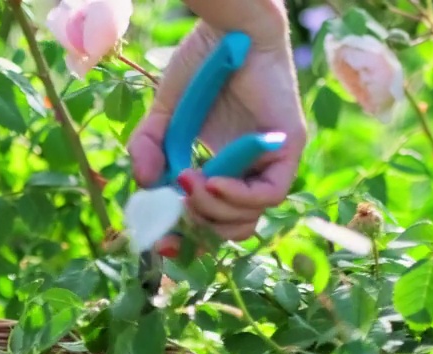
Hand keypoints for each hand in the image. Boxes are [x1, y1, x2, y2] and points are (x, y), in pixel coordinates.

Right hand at [127, 22, 305, 254]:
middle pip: (234, 227)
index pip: (216, 220)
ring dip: (214, 210)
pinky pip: (269, 194)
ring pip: (251, 217)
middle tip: (177, 204)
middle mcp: (252, 171)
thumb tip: (144, 185)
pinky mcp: (288, 146)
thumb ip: (148, 150)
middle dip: (201, 226)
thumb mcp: (163, 116)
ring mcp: (272, 161)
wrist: (228, 28)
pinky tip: (210, 182)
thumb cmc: (200, 66)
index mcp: (227, 169)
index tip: (162, 246)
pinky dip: (238, 197)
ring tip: (188, 185)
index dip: (191, 239)